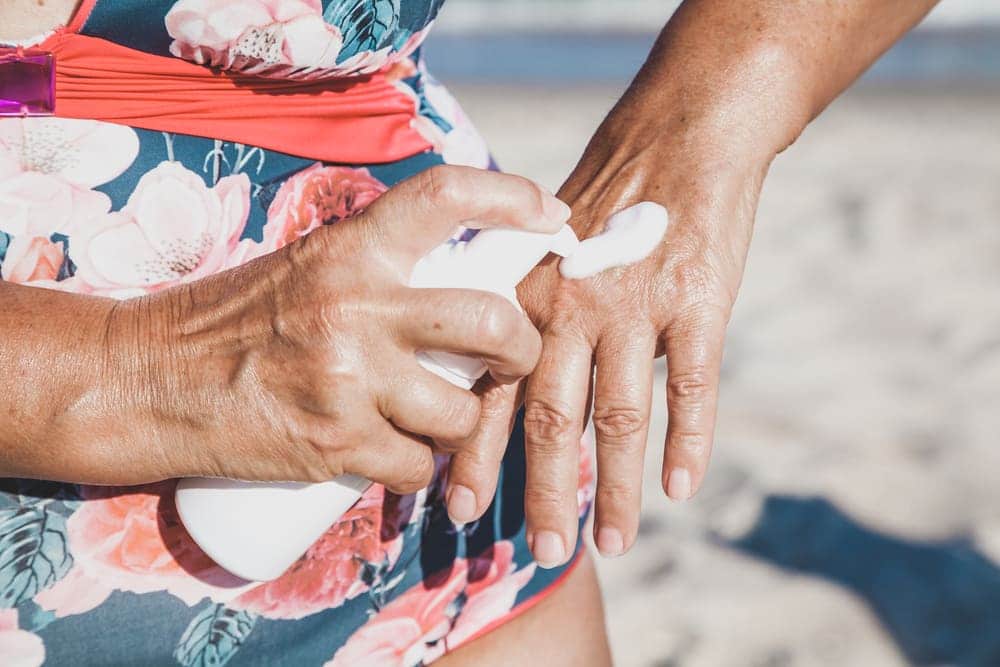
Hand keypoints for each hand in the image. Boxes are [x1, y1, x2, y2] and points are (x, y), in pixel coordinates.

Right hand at [101, 166, 569, 489]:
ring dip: (465, 422)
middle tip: (513, 356)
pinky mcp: (336, 442)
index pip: (445, 198)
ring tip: (437, 415)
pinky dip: (421, 469)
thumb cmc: (232, 318)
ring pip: (462, 410)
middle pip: (491, 322)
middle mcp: (357, 306)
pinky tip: (400, 458)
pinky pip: (419, 464)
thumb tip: (461, 279)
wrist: (150, 379)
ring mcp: (350, 378)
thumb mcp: (307, 267)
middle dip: (522, 347)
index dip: (510, 197)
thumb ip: (376, 268)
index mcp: (351, 249)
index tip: (552, 215)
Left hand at [444, 108, 771, 565]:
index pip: (491, 389)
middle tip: (542, 552)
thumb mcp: (539, 245)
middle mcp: (574, 308)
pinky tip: (683, 487)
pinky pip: (694, 386)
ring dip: (619, 488)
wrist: (680, 136)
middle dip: (546, 492)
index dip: (474, 454)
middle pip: (554, 418)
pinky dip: (689, 440)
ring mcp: (638, 308)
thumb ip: (518, 311)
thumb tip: (491, 379)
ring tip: (615, 544)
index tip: (459, 510)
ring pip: (622, 416)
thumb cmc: (603, 198)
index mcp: (528, 297)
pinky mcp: (699, 304)